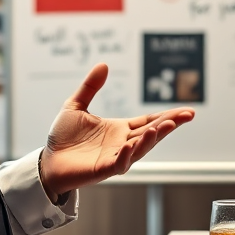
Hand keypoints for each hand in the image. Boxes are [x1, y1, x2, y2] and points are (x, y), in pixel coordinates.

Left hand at [38, 63, 193, 201]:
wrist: (47, 160)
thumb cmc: (62, 137)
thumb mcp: (76, 105)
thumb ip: (91, 86)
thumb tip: (104, 64)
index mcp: (120, 129)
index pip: (148, 121)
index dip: (167, 116)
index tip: (186, 111)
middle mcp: (122, 143)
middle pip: (151, 132)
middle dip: (170, 124)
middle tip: (187, 115)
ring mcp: (115, 157)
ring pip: (141, 148)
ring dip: (153, 138)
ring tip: (165, 126)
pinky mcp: (104, 169)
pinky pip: (120, 162)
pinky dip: (128, 154)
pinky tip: (133, 143)